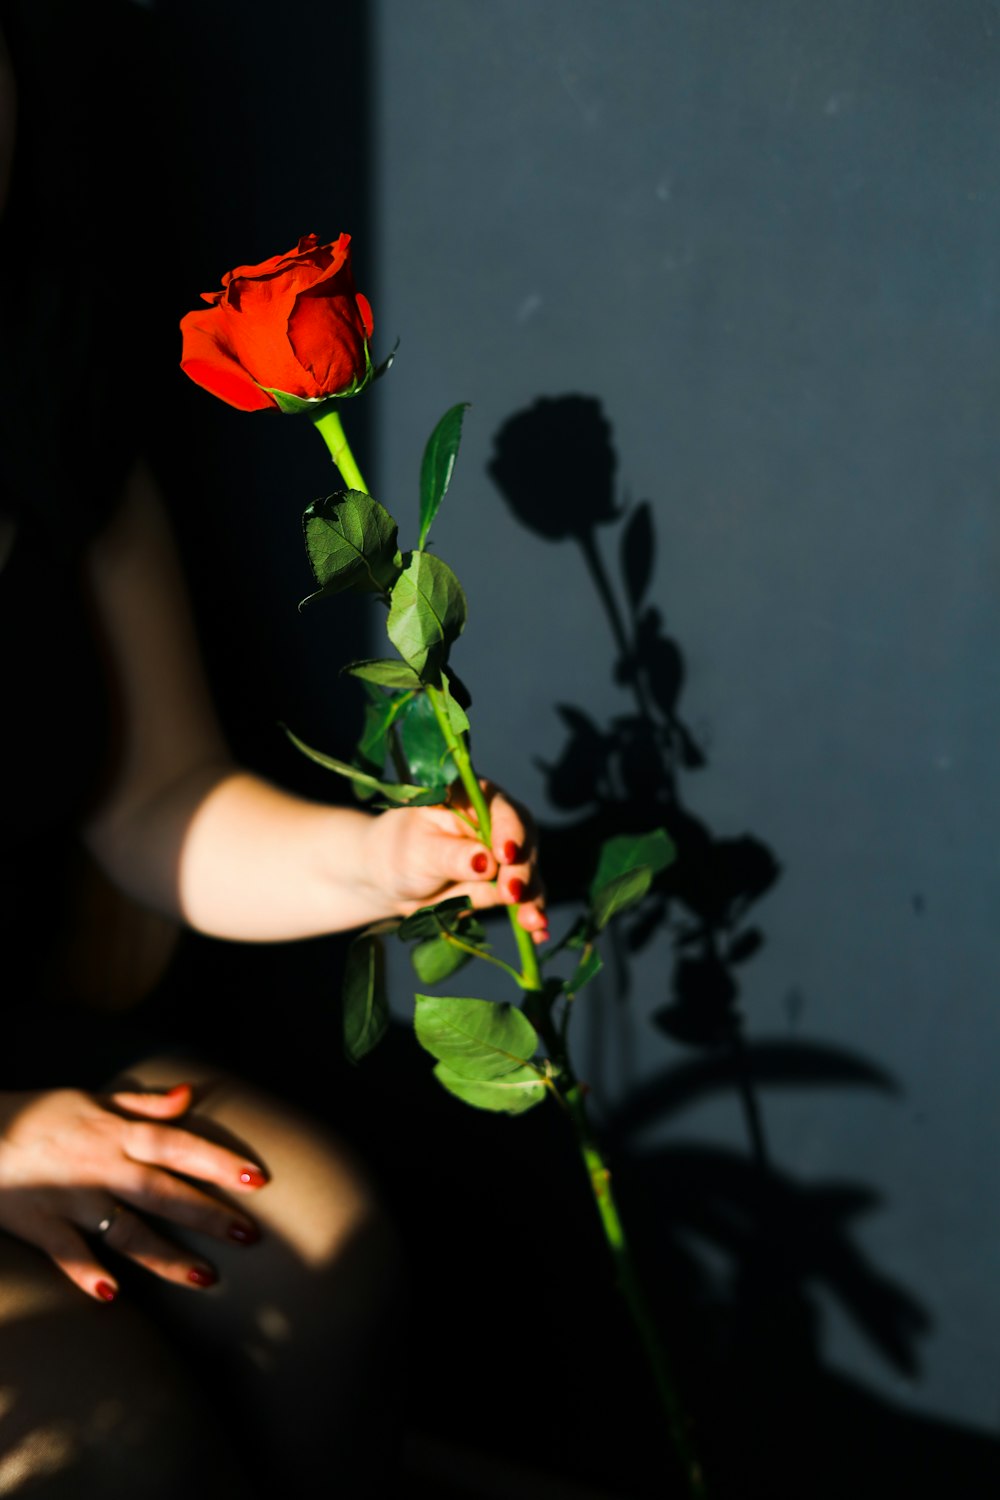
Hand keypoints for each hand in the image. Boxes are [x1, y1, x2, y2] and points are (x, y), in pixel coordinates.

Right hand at [0, 1084, 266, 1300]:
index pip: (179, 1146)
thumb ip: (144, 1104)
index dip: (219, 1161)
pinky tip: (113, 1296)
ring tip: (206, 1278)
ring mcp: (72, 1199)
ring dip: (166, 1256)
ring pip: (126, 1231)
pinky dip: (86, 1274)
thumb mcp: (92, 1101)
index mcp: (117, 1133)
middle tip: (250, 1236)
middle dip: (208, 1215)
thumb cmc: (39, 1117)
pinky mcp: (40, 1225)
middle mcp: (102, 1167)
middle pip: (164, 1192)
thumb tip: (190, 1094)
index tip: (257, 1179)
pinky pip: (66, 1254)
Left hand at [364, 781, 547, 940]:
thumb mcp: (418, 851)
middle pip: (523, 843)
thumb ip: (452, 855)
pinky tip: (538, 934)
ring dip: (532, 899)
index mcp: (473, 798)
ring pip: (528, 874)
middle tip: (513, 895)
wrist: (391, 882)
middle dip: (521, 871)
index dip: (509, 831)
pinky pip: (524, 899)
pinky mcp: (505, 884)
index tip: (506, 856)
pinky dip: (530, 914)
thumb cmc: (398, 852)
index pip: (501, 810)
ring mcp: (504, 855)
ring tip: (532, 924)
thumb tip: (486, 862)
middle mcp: (496, 822)